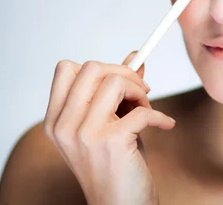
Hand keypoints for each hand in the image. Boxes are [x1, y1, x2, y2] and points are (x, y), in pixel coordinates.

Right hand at [43, 51, 175, 204]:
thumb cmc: (116, 166)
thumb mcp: (111, 123)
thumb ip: (118, 91)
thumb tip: (136, 56)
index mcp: (56, 120)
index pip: (66, 68)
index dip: (100, 68)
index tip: (120, 81)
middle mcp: (64, 125)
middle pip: (91, 67)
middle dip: (124, 73)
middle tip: (140, 93)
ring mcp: (85, 134)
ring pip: (115, 81)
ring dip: (140, 92)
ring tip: (147, 111)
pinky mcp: (111, 142)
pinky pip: (143, 110)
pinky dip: (160, 116)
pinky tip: (166, 126)